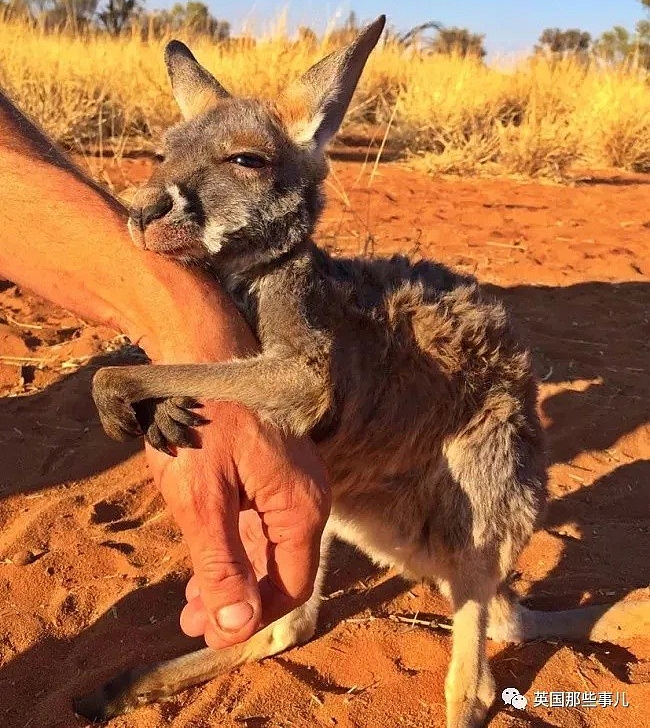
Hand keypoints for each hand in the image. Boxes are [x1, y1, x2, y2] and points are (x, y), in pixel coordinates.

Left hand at [146, 401, 329, 648]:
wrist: (201, 355)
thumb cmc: (198, 422)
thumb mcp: (202, 499)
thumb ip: (222, 565)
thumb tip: (238, 629)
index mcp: (300, 506)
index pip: (291, 585)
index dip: (253, 618)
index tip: (212, 635)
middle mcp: (306, 496)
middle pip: (281, 568)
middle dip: (239, 601)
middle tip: (191, 622)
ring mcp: (291, 482)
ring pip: (269, 547)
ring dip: (234, 576)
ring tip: (191, 602)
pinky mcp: (273, 472)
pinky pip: (262, 522)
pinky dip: (235, 545)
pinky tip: (206, 560)